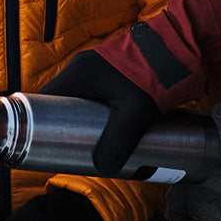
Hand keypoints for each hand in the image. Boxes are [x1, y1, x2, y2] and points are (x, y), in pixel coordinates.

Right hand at [41, 50, 161, 175]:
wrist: (182, 50)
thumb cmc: (154, 76)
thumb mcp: (133, 115)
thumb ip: (117, 144)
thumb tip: (103, 169)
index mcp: (78, 73)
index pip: (44, 99)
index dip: (38, 122)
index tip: (40, 143)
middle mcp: (84, 69)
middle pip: (63, 103)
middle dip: (65, 128)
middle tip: (71, 151)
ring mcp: (100, 70)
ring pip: (82, 102)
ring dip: (84, 122)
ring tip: (93, 146)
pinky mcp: (116, 74)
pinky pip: (98, 98)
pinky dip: (100, 115)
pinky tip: (112, 132)